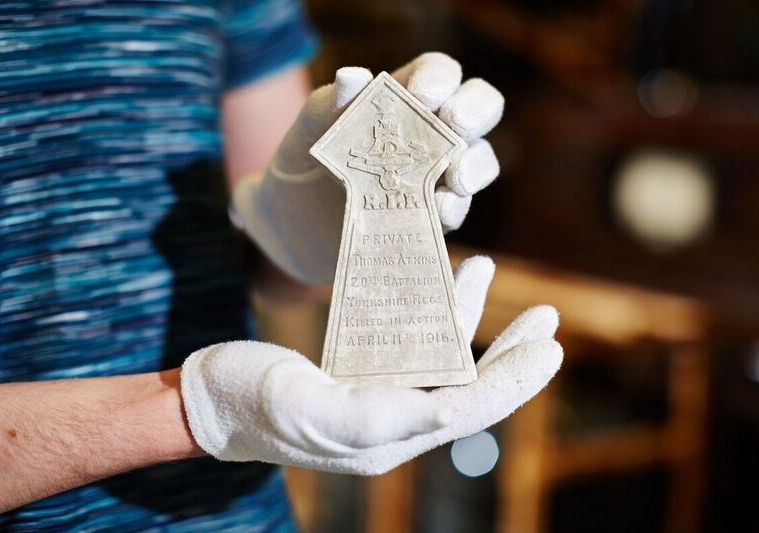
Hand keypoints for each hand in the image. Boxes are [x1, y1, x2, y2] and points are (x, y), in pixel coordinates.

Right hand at [180, 256, 561, 474]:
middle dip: (511, 355)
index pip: (469, 409)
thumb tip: (446, 408)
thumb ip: (377, 416)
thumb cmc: (249, 404)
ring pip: (438, 355)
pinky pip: (404, 339)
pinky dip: (424, 308)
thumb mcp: (309, 409)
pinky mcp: (356, 371)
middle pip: (468, 384)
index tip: (551, 349)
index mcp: (388, 438)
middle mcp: (392, 420)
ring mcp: (375, 394)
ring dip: (467, 314)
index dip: (513, 382)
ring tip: (485, 268)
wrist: (206, 400)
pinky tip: (436, 277)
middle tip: (549, 320)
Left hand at [231, 52, 504, 282]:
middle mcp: (430, 134)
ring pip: (480, 162)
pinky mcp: (432, 218)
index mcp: (402, 100)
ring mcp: (437, 177)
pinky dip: (453, 209)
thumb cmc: (303, 165)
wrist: (293, 228)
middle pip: (479, 110)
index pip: (438, 73)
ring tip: (455, 179)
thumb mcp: (305, 134)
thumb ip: (326, 106)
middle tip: (456, 125)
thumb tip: (354, 76)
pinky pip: (457, 210)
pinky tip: (438, 210)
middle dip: (476, 112)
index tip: (423, 95)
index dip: (439, 78)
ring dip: (475, 166)